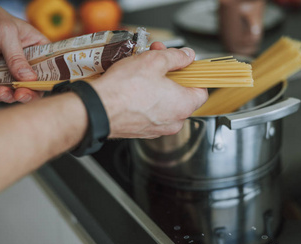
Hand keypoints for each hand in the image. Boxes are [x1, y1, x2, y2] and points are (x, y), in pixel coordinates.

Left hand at [0, 1, 49, 102]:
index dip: (49, 79)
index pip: (51, 66)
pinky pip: (2, 92)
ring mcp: (13, 71)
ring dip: (11, 96)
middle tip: (20, 95)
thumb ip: (16, 56)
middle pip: (37, 83)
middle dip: (29, 92)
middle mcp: (28, 61)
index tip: (41, 87)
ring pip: (20, 91)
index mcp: (38, 46)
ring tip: (0, 92)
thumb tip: (28, 78)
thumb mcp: (5, 33)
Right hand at [92, 43, 207, 138]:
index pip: (201, 92)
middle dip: (171, 76)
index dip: (193, 75)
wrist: (99, 109)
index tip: (184, 65)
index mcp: (183, 106)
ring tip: (142, 72)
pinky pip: (151, 113)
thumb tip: (186, 56)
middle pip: (181, 96)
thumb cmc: (125, 89)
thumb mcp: (154, 61)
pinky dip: (146, 100)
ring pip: (165, 105)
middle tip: (157, 60)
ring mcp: (157, 129)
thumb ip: (175, 57)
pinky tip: (134, 88)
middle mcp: (173, 122)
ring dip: (158, 87)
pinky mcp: (142, 131)